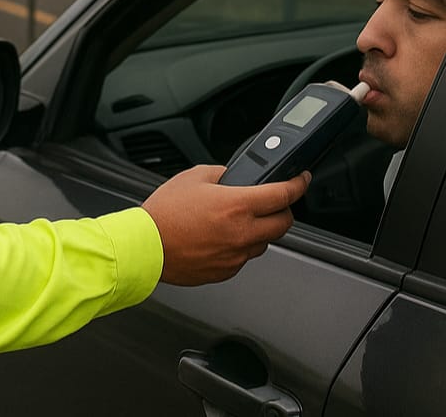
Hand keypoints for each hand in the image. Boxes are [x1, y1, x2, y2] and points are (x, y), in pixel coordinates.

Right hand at [141, 165, 309, 285]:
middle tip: (274, 202)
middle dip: (284, 210)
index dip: (299, 184)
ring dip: (262, 230)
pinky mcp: (225, 271)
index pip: (284, 195)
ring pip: (265, 242)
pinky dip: (241, 246)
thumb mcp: (193, 177)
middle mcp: (242, 233)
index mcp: (237, 205)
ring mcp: (235, 256)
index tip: (301, 180)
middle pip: (285, 224)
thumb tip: (234, 176)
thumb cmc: (163, 215)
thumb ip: (222, 173)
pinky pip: (244, 257)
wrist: (144, 248)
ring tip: (239, 220)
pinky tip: (222, 237)